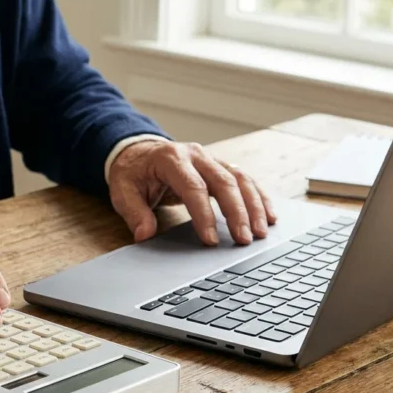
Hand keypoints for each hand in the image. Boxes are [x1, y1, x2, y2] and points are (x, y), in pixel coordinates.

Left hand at [107, 140, 276, 245]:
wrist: (139, 152)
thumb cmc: (133, 173)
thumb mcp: (123, 191)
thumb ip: (134, 213)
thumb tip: (144, 235)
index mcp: (170, 159)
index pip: (193, 187)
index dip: (203, 214)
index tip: (210, 240)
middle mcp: (195, 154)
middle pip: (224, 181)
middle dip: (237, 212)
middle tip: (244, 239)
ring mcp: (211, 158)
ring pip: (240, 179)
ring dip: (254, 206)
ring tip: (261, 231)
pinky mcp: (220, 166)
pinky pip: (245, 179)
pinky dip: (259, 198)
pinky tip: (269, 216)